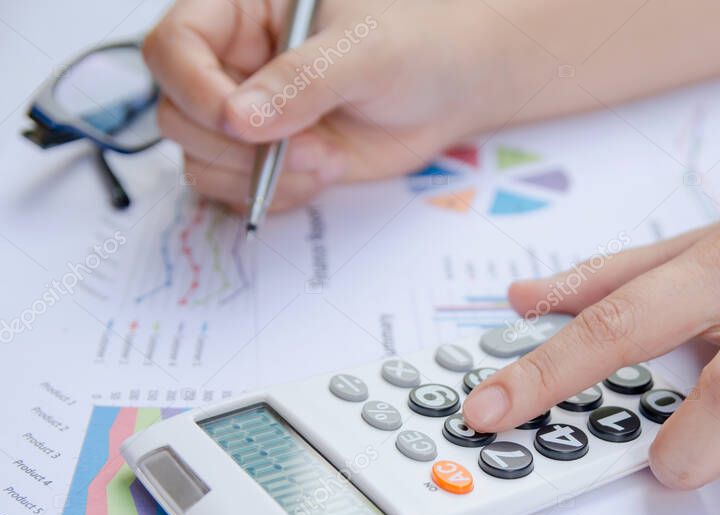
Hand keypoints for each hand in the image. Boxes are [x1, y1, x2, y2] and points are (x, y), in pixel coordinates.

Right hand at [142, 0, 521, 211]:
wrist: (451, 88)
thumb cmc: (414, 44)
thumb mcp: (365, 51)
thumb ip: (302, 81)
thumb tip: (239, 119)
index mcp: (241, 12)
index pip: (174, 47)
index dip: (194, 90)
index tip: (240, 123)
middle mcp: (233, 64)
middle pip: (177, 115)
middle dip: (238, 147)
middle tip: (309, 147)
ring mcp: (249, 116)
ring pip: (200, 161)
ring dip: (261, 177)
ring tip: (326, 159)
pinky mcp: (268, 159)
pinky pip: (235, 192)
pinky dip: (275, 196)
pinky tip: (322, 174)